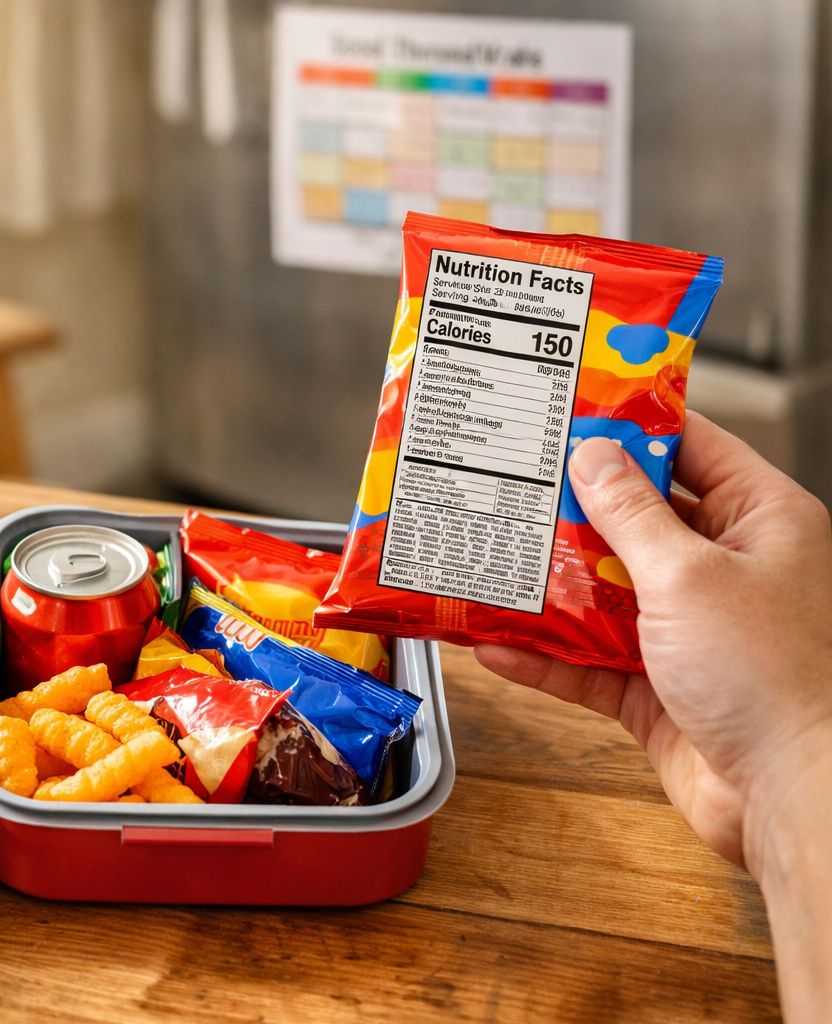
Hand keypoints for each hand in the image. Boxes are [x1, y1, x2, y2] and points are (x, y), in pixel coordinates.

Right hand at [475, 412, 831, 873]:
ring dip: (548, 586)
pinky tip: (494, 643)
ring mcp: (691, 632)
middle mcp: (728, 571)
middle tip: (508, 484)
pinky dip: (542, 656)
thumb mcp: (687, 573)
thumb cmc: (773, 677)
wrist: (795, 797)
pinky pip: (588, 662)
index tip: (570, 410)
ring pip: (604, 593)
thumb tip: (592, 457)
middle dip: (572, 509)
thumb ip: (630, 514)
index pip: (692, 449)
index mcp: (761, 522)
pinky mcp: (659, 689)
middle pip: (637, 521)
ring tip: (488, 559)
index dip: (632, 425)